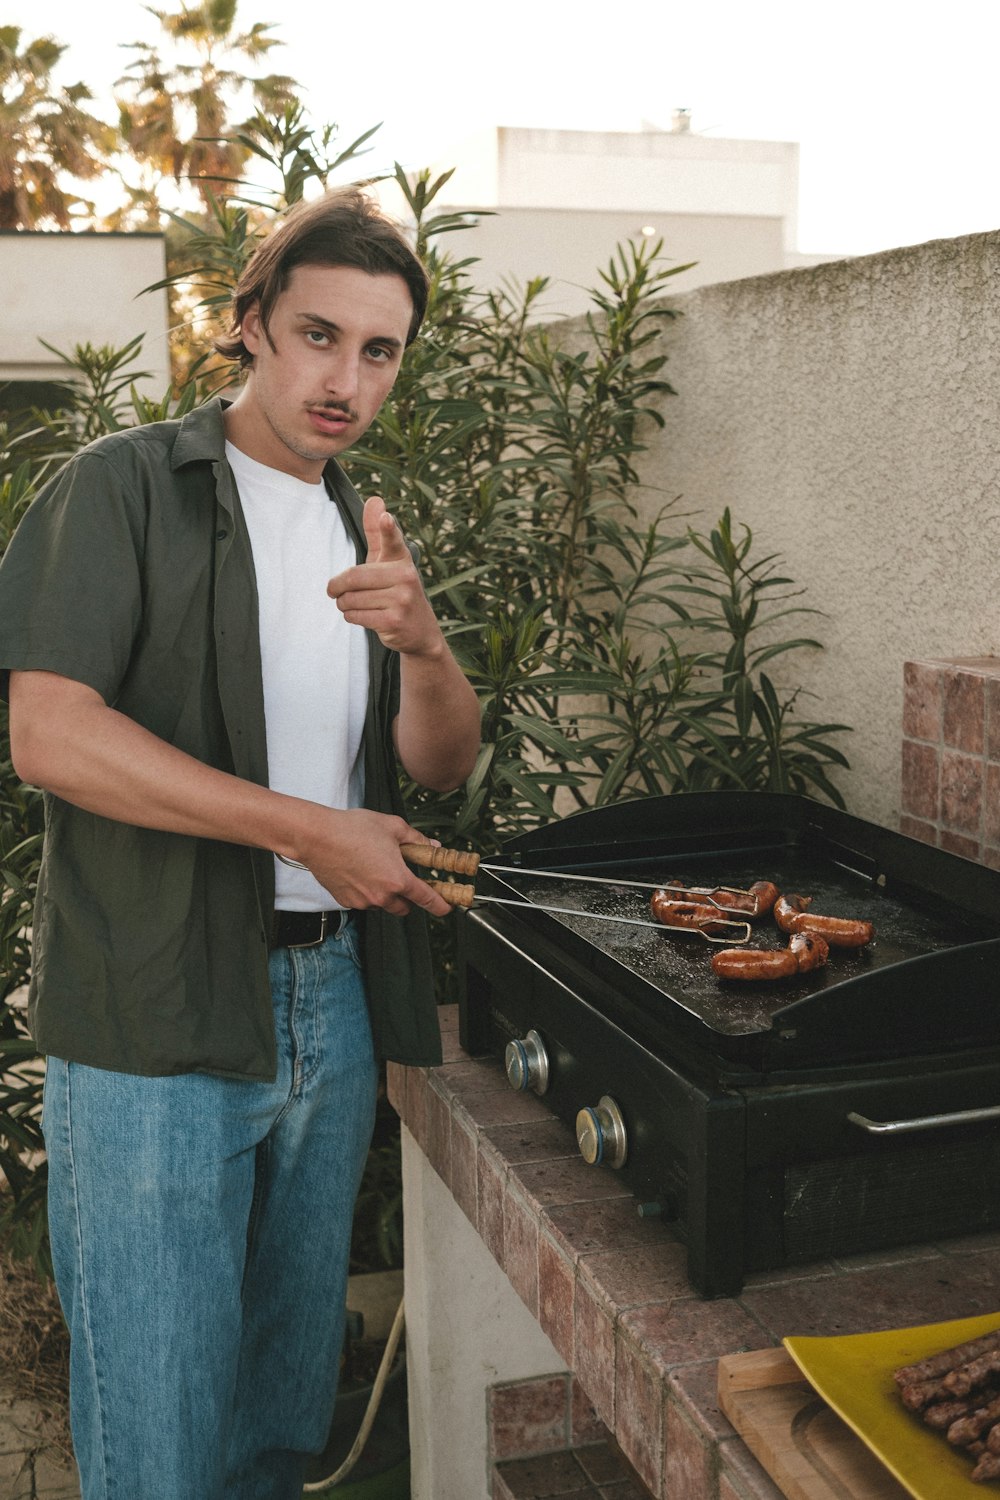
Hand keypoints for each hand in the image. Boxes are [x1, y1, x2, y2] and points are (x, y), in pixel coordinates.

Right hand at [294, 807, 452, 917]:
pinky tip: (360, 871)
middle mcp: (382, 896)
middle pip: (405, 908)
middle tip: (405, 879)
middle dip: (409, 897)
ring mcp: (363, 902)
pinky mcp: (346, 902)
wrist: (316, 836)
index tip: (446, 908)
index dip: (440, 905)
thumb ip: (417, 839)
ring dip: (386, 894)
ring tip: (376, 868)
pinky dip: (367, 892)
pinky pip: (364, 902)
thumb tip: (432, 845)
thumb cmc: (352, 829)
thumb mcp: (393, 826)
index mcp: (398, 879)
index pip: (427, 900)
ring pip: (383, 905)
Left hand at [327, 496, 442, 656]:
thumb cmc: (397, 590)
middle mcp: (406, 576)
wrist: (420, 631)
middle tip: (335, 591)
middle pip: (354, 577)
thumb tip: (375, 499)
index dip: (387, 528)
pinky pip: (355, 615)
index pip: (393, 540)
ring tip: (356, 605)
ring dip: (344, 604)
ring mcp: (402, 600)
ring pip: (351, 599)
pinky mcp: (394, 620)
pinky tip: (364, 616)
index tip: (386, 518)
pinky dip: (351, 616)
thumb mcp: (388, 561)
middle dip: (337, 587)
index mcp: (402, 559)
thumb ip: (378, 532)